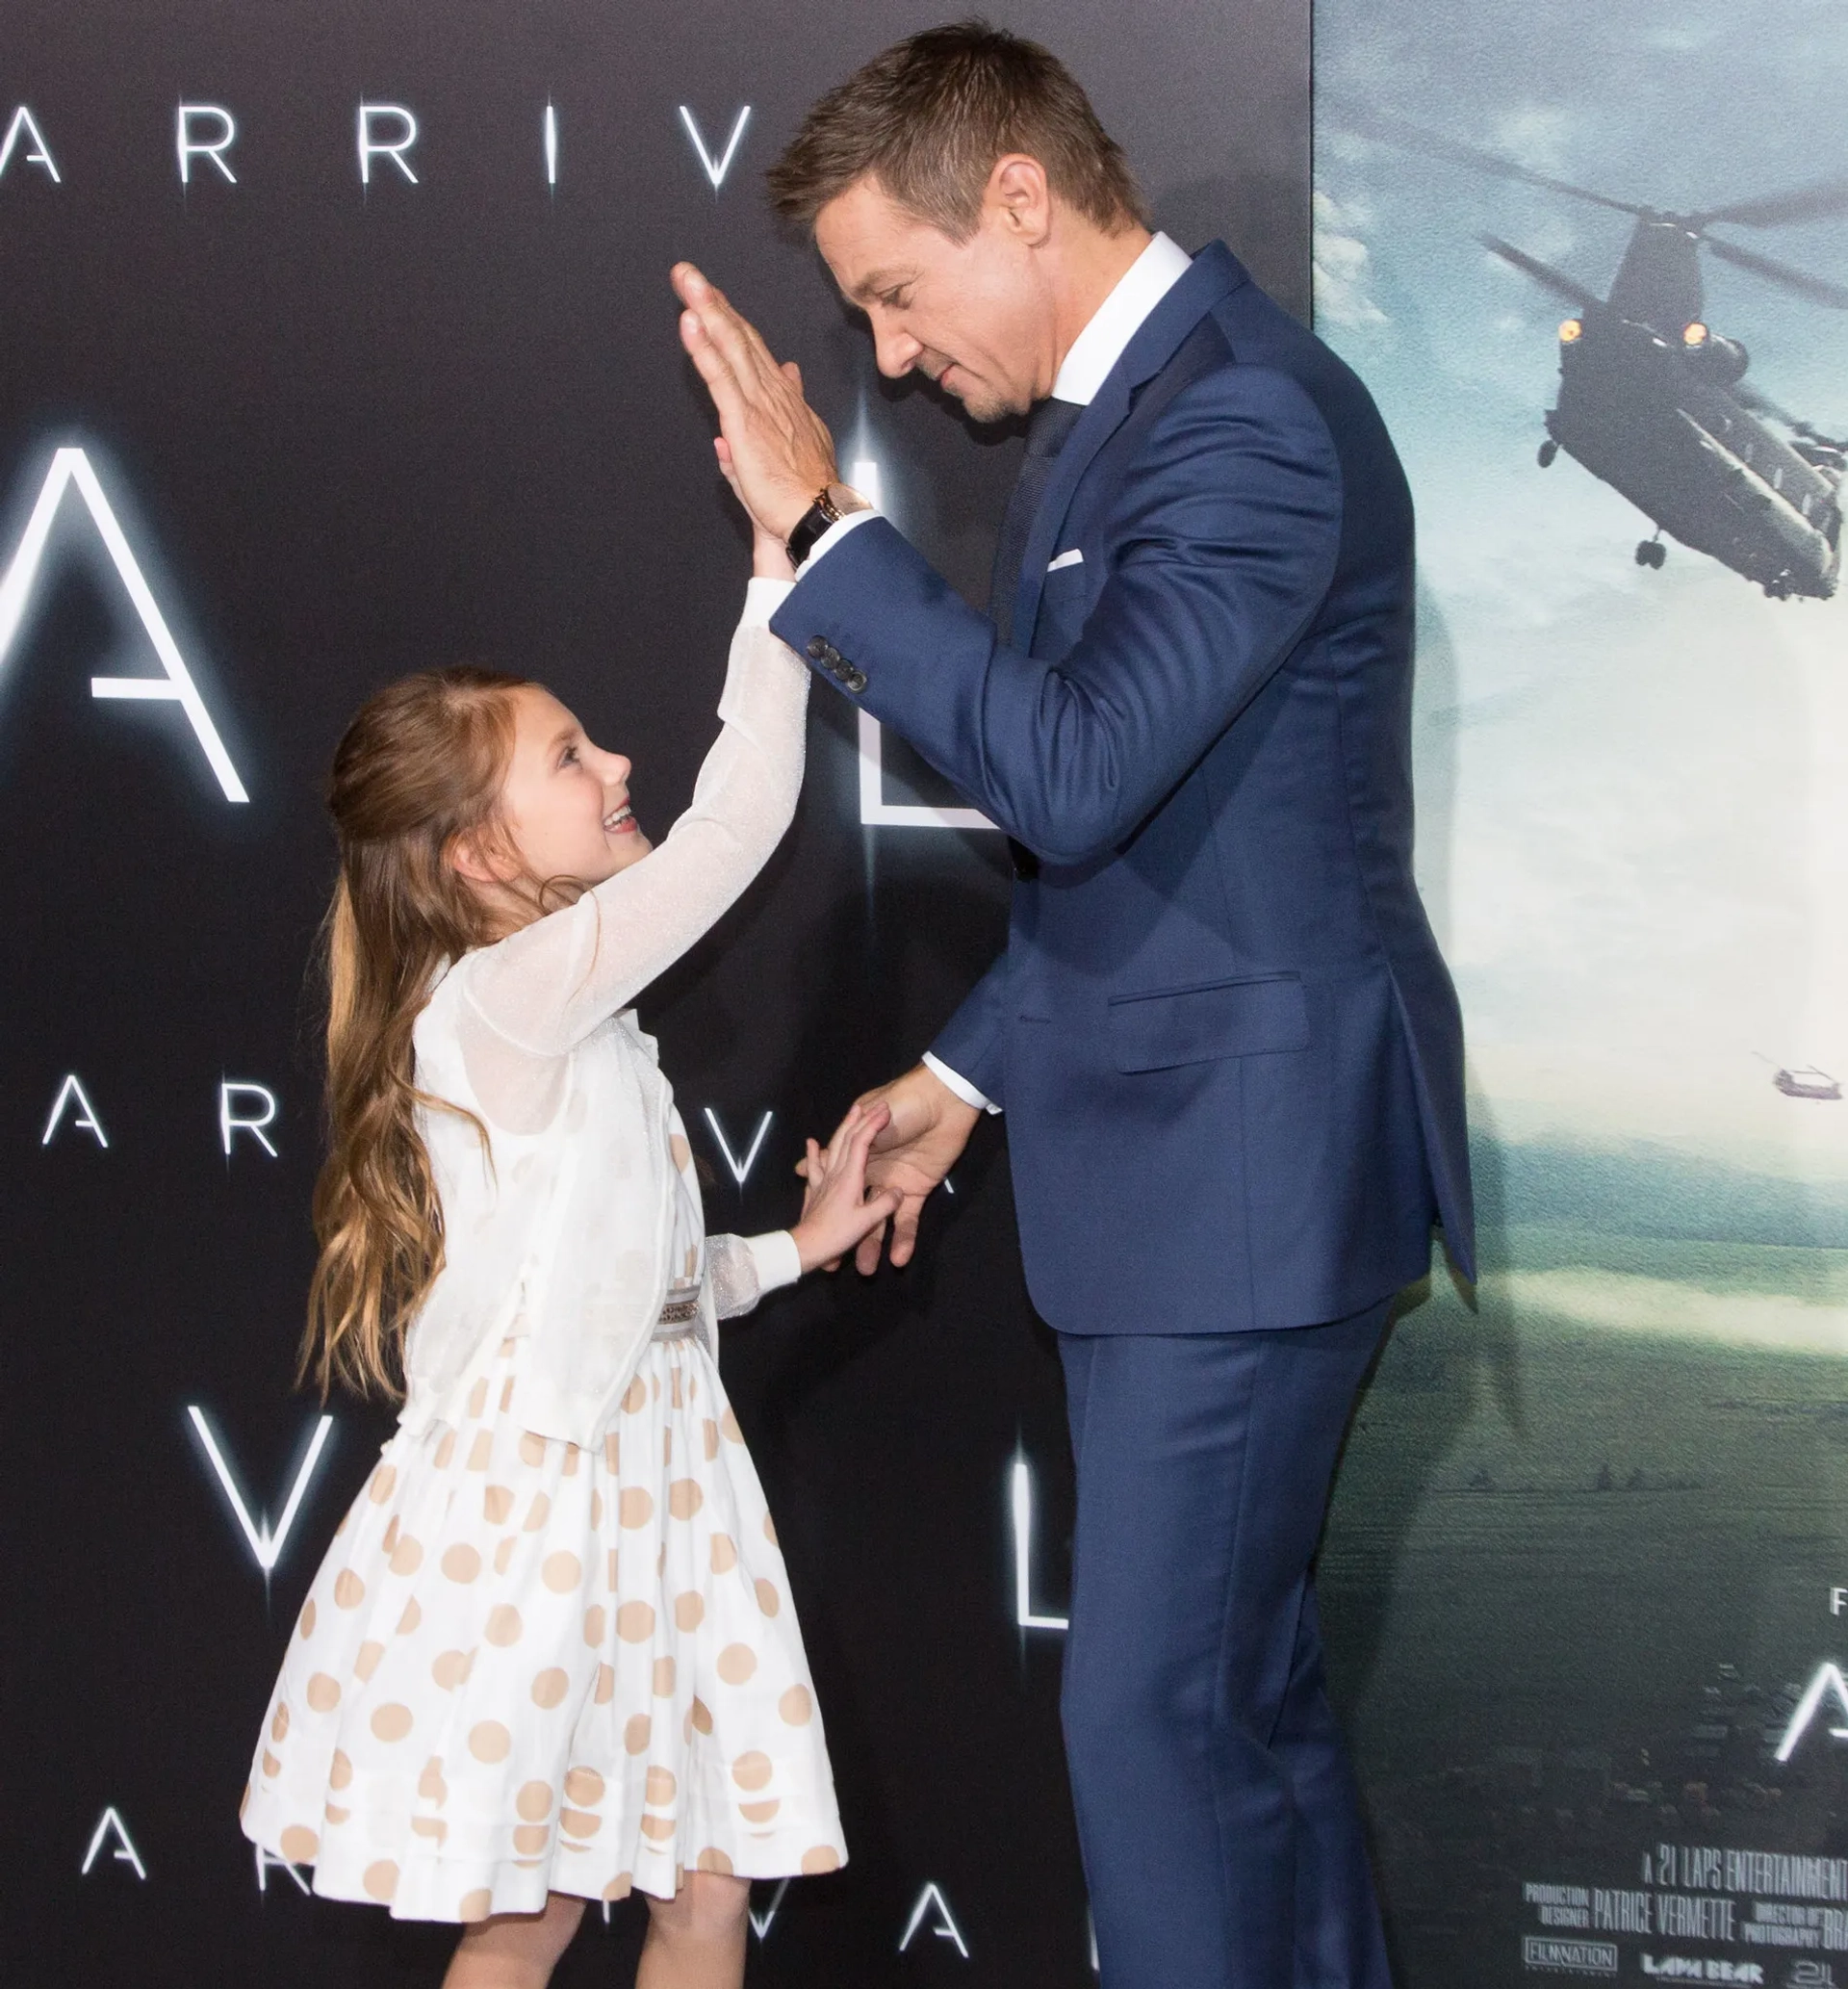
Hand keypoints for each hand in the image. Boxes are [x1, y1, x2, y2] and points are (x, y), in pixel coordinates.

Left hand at [673, 261, 836, 544]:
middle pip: (740, 338)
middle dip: (715, 303)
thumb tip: (782, 385)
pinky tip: (691, 321)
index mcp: (784, 402)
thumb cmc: (804, 494)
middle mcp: (773, 394)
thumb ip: (781, 418)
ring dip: (707, 310)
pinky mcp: (744, 420)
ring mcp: (759, 404)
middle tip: (690, 275)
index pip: (755, 354)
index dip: (734, 324)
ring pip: (731, 346)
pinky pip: (720, 374)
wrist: (816, 515)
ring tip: (687, 280)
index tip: (717, 301)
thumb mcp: (796, 448)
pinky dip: (704, 346)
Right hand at [800, 1064, 980, 1273]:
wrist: (944, 1102)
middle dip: (846, 1236)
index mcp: (856, 1155)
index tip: (811, 1233)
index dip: (824, 1209)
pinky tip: (898, 1258)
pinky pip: (908, 1219)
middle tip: (835, 1264)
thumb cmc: (903, 1103)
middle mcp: (871, 1173)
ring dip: (873, 1245)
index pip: (835, 1186)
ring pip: (879, 1221)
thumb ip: (842, 1143)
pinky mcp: (917, 1191)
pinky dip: (904, 1239)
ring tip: (866, 1269)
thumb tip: (807, 1159)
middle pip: (854, 1210)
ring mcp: (894, 1184)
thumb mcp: (868, 1120)